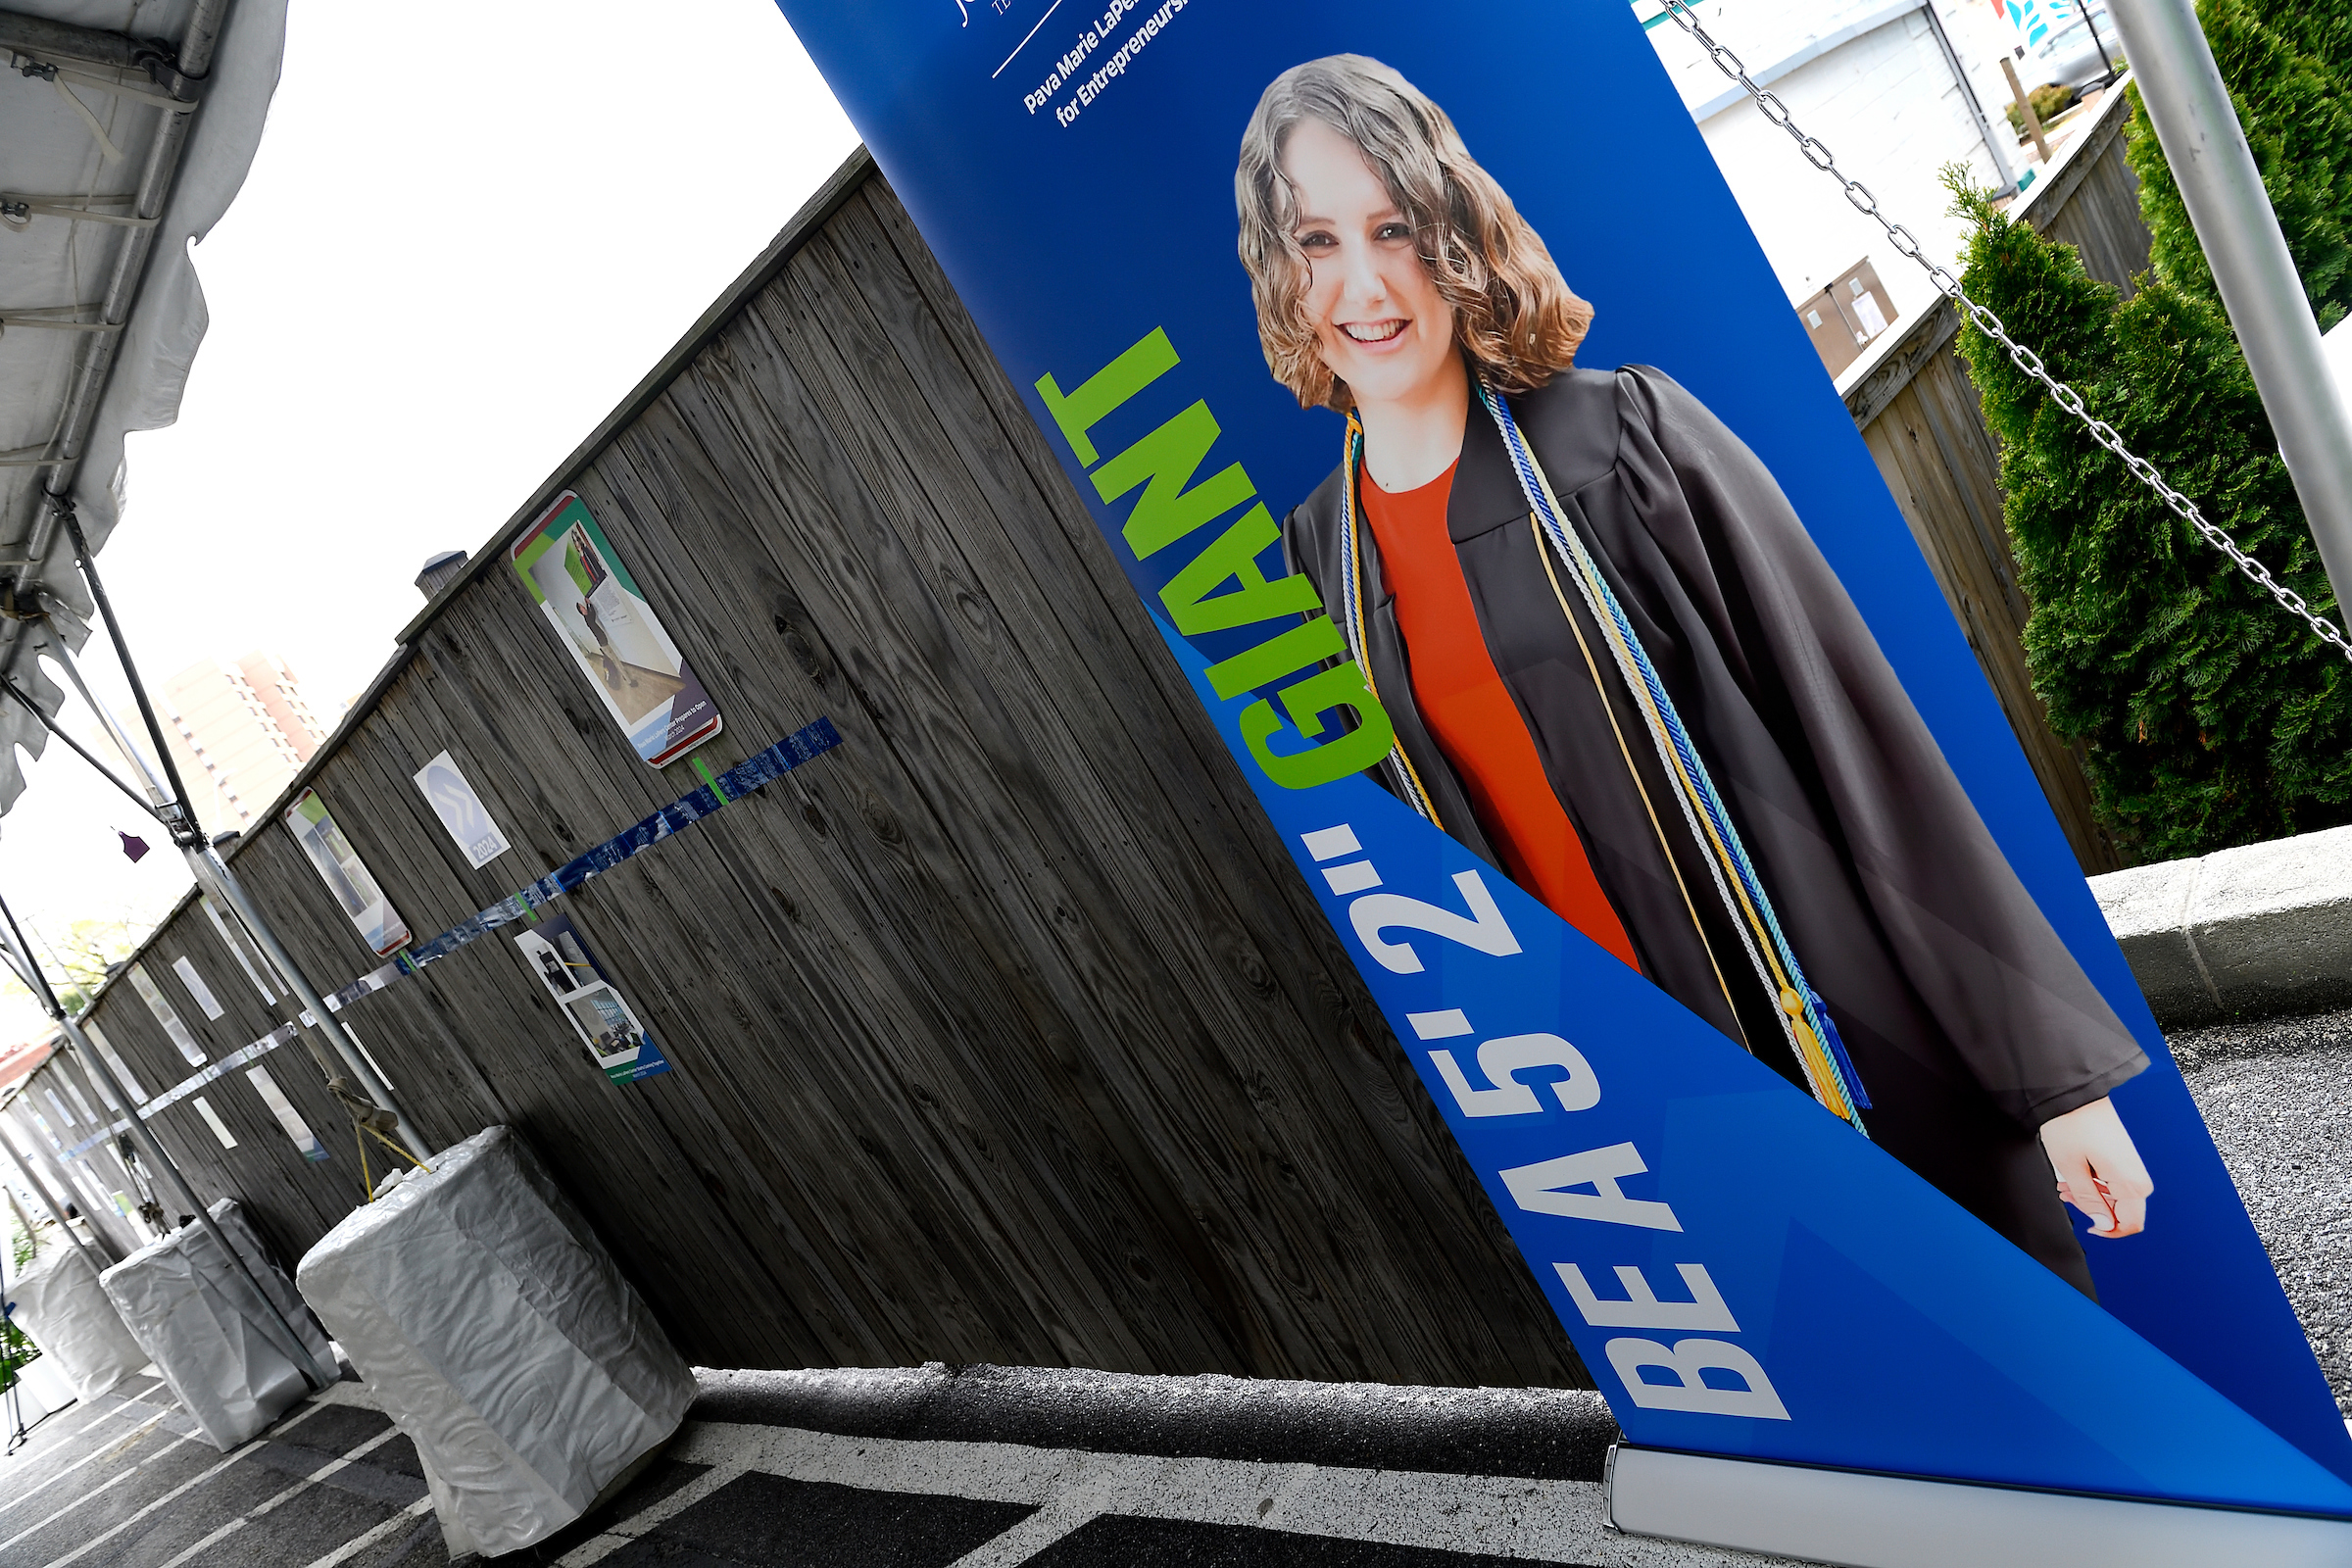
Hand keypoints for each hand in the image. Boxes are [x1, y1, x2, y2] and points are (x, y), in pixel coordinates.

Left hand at [2040, 1097, 2152, 1238]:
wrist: (2074, 1093)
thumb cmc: (2071, 1124)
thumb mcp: (2071, 1167)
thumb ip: (2088, 1200)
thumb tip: (2104, 1225)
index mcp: (2131, 1183)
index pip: (2131, 1225)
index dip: (2108, 1232)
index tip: (2088, 1227)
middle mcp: (2137, 1175)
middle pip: (2121, 1211)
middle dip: (2093, 1209)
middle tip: (2067, 1195)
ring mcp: (2131, 1166)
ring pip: (2115, 1197)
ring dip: (2090, 1195)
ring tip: (2065, 1183)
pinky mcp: (2123, 1158)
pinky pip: (2113, 1181)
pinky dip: (2094, 1183)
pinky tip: (2074, 1175)